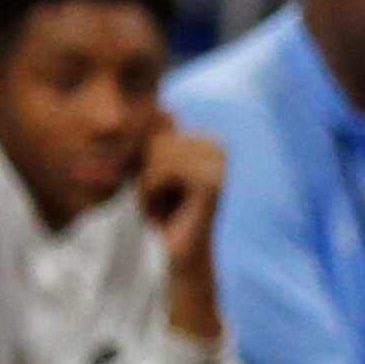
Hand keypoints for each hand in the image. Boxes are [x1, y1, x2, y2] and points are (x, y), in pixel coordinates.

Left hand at [136, 113, 226, 336]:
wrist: (177, 255)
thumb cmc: (162, 212)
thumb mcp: (149, 167)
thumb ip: (152, 138)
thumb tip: (164, 108)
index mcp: (208, 139)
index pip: (158, 125)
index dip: (146, 158)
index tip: (159, 187)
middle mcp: (219, 147)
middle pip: (156, 137)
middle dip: (146, 170)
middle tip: (161, 200)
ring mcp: (219, 164)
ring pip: (156, 152)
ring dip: (147, 183)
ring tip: (162, 205)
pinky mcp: (211, 183)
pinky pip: (161, 171)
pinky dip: (152, 191)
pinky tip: (166, 210)